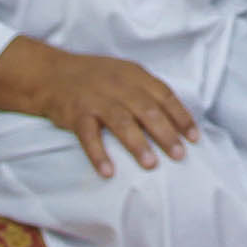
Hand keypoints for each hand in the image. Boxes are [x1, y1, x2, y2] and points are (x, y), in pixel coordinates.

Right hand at [0, 38, 198, 178]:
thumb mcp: (124, 75)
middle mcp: (118, 85)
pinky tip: (108, 172)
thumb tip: (176, 121)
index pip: (164, 95)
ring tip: (151, 164)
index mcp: (134, 75)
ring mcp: (96, 99)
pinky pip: (88, 136)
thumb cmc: (95, 78)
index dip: (181, 116)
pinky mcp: (76, 113)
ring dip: (137, 144)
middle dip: (165, 133)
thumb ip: (147, 93)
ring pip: (121, 122)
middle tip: (180, 155)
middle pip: (147, 110)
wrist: (52, 73)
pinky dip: (98, 154)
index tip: (194, 138)